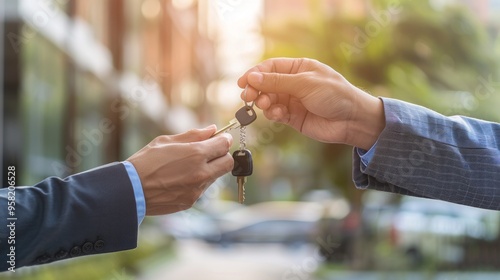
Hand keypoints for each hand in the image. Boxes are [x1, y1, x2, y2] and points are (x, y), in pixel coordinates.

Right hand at [127, 125, 232, 214]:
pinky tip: (181, 178)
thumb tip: (212, 129)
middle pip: (228, 163)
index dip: (224, 139)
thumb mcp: (167, 141)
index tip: (221, 138)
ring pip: (215, 176)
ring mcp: (197, 190)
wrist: (129, 190)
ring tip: (188, 166)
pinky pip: (203, 189)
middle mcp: (201, 173)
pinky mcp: (191, 201)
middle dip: (222, 155)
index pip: (224, 145)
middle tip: (210, 152)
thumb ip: (193, 135)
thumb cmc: (145, 161)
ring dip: (209, 169)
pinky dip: (198, 182)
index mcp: (196, 154)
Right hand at [238, 58, 384, 149]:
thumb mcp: (305, 84)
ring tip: (264, 105)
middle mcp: (294, 83)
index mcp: (298, 68)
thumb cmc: (334, 95)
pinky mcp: (293, 117)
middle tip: (248, 97)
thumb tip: (252, 77)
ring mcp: (293, 100)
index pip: (270, 67)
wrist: (352, 120)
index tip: (243, 83)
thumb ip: (277, 82)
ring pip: (268, 100)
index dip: (254, 73)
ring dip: (263, 102)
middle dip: (256, 90)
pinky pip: (276, 113)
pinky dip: (272, 114)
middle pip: (266, 84)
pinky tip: (276, 115)